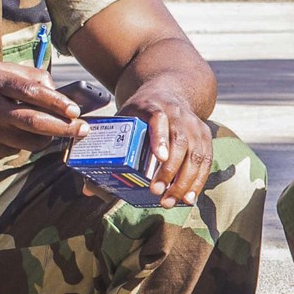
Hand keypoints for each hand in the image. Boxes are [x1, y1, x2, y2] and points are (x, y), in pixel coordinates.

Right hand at [0, 63, 86, 157]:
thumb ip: (28, 77)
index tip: (76, 111)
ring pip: (28, 142)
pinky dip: (23, 142)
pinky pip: (14, 149)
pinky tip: (16, 132)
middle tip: (83, 130)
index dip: (57, 103)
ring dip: (47, 138)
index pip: (32, 93)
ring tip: (53, 130)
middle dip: (64, 128)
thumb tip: (58, 92)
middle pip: (34, 123)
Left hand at [118, 83, 213, 206]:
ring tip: (170, 201)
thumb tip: (88, 190)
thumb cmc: (140, 114)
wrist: (169, 92)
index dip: (160, 138)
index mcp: (153, 106)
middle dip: (169, 170)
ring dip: (184, 181)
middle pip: (180, 141)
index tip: (159, 157)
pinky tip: (188, 198)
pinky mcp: (205, 135)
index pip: (159, 119)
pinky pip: (205, 160)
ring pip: (196, 154)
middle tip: (156, 192)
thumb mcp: (122, 120)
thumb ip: (107, 152)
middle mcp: (178, 114)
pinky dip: (198, 181)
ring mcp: (194, 124)